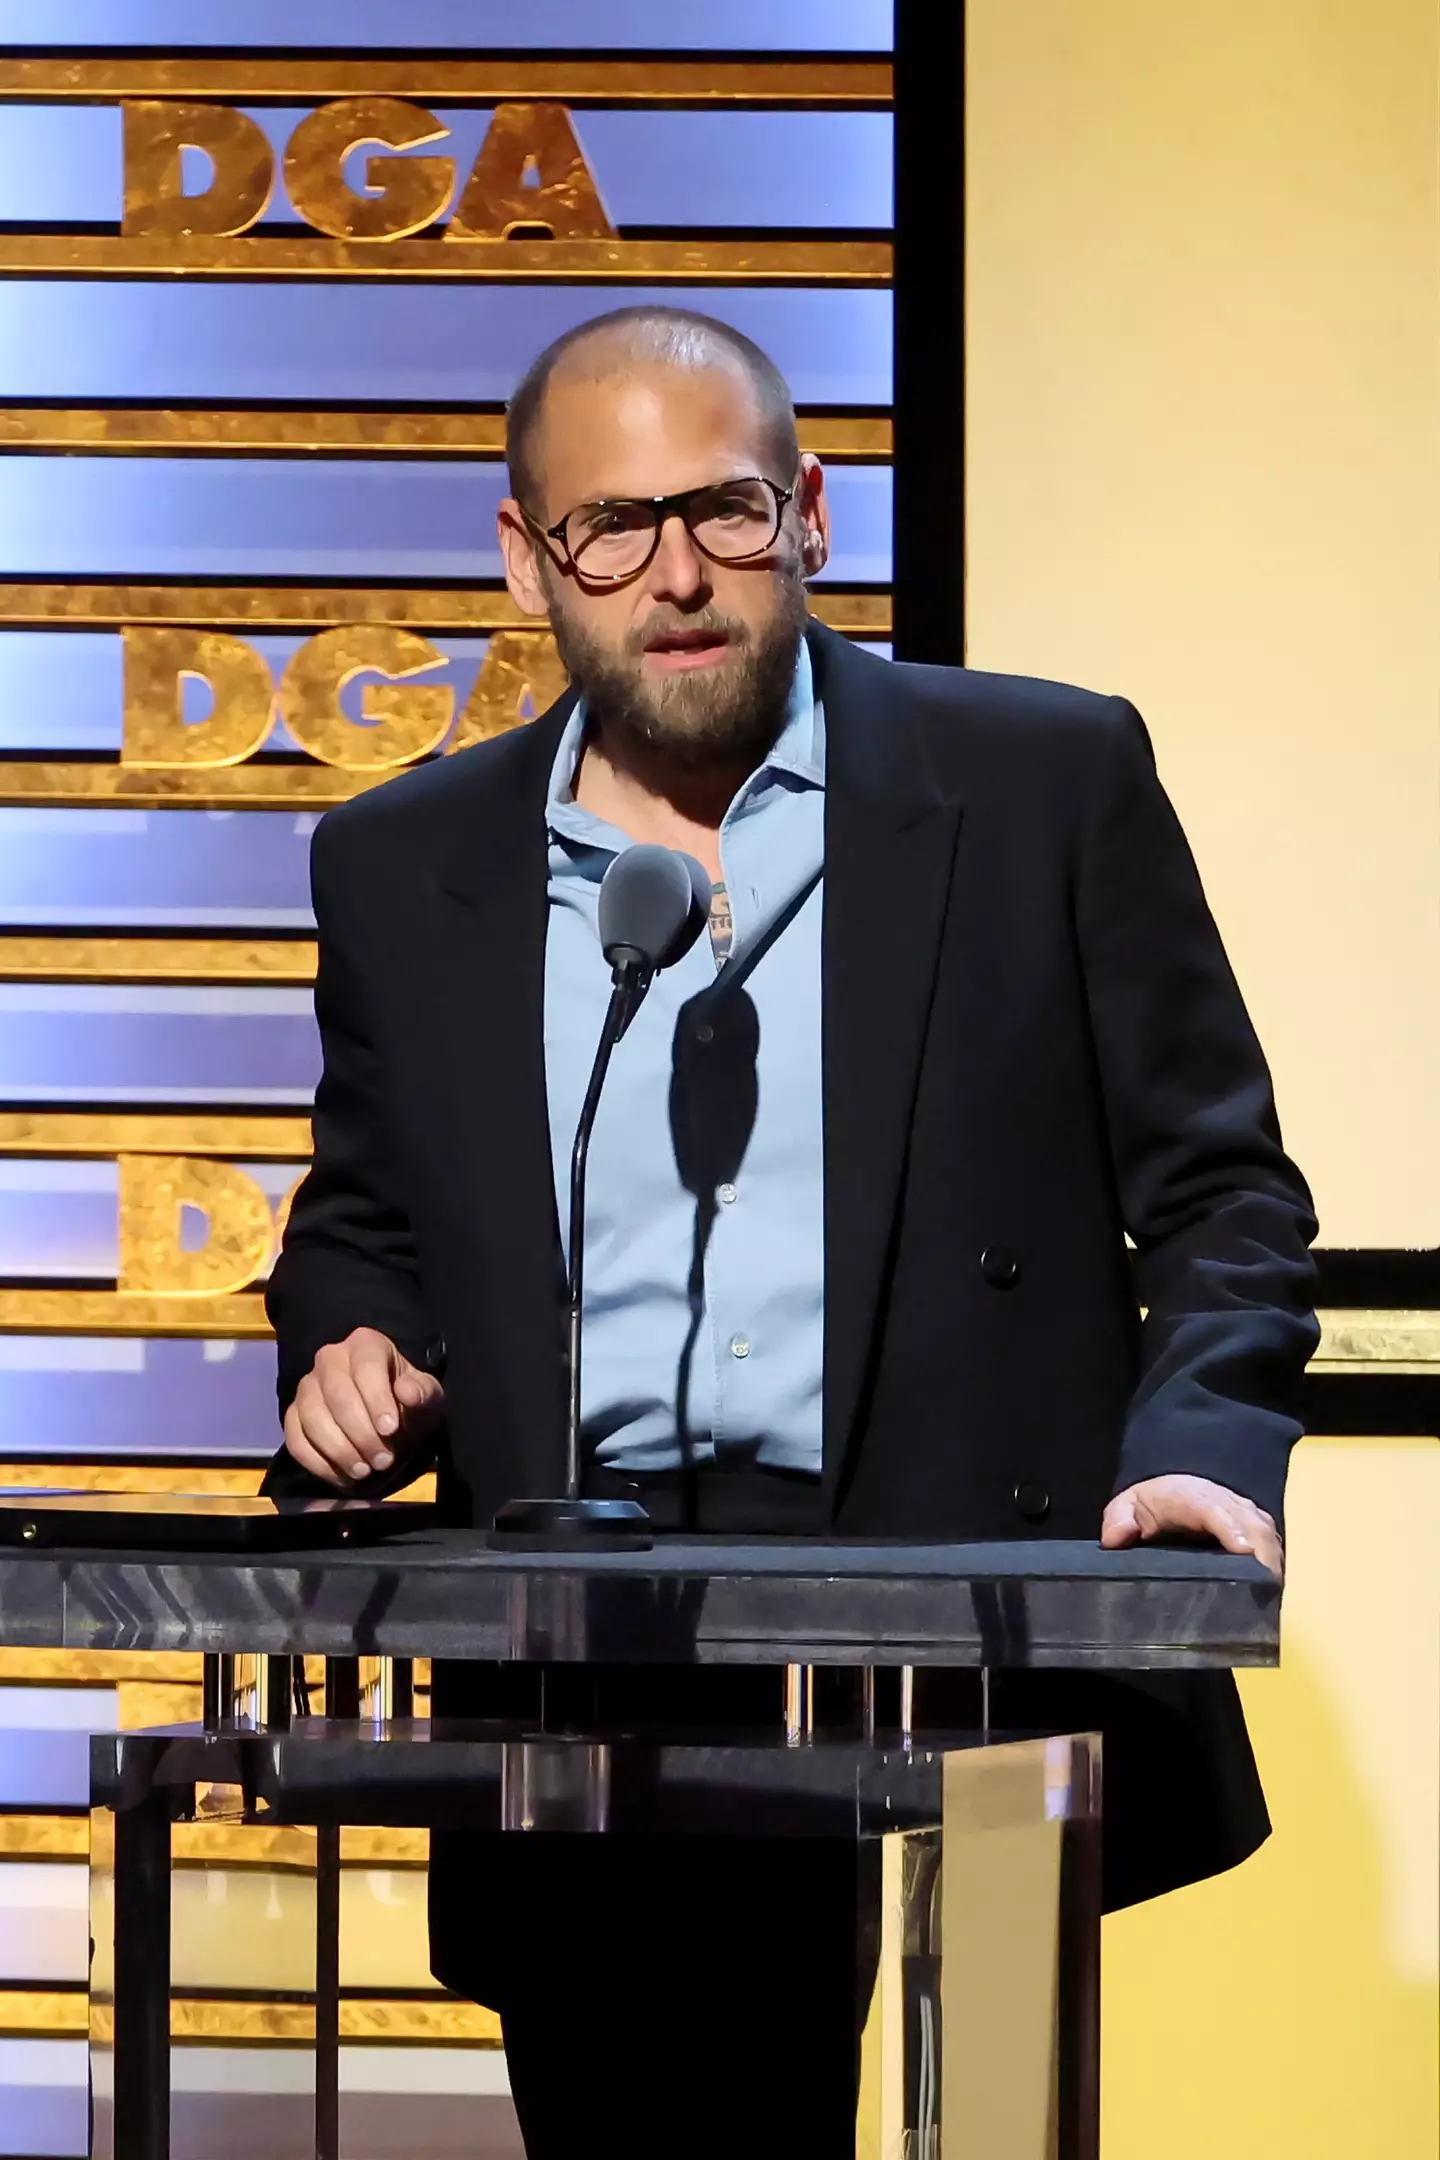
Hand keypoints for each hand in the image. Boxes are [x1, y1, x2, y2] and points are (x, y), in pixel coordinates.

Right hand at [282, 1326, 444, 1488]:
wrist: (387, 1418)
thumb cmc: (407, 1401)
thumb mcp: (426, 1395)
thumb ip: (422, 1392)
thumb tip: (409, 1392)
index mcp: (365, 1344)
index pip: (366, 1367)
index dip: (377, 1399)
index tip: (390, 1429)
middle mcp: (329, 1357)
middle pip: (337, 1395)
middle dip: (361, 1433)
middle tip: (382, 1460)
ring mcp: (307, 1385)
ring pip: (312, 1417)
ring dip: (339, 1450)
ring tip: (364, 1470)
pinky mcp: (293, 1414)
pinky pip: (295, 1438)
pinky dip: (317, 1463)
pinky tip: (342, 1477)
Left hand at [1101, 1473, 1283, 1581]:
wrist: (1174, 1490)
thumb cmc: (1150, 1505)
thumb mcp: (1126, 1507)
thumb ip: (1118, 1520)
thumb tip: (1119, 1536)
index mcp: (1188, 1495)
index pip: (1213, 1507)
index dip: (1230, 1527)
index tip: (1244, 1550)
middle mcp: (1223, 1500)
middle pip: (1250, 1522)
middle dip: (1262, 1552)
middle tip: (1266, 1588)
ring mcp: (1243, 1512)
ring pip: (1266, 1531)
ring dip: (1272, 1559)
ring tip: (1272, 1594)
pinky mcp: (1256, 1525)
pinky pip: (1271, 1540)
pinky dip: (1274, 1561)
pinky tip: (1273, 1587)